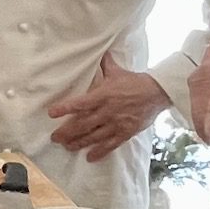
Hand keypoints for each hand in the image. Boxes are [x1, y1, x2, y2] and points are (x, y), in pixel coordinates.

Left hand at [47, 52, 171, 162]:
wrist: (157, 93)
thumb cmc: (135, 82)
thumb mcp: (117, 71)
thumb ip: (105, 64)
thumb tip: (99, 51)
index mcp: (103, 95)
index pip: (80, 103)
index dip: (65, 108)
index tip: (51, 113)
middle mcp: (107, 111)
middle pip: (83, 124)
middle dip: (67, 132)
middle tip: (55, 138)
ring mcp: (116, 123)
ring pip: (94, 136)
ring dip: (79, 143)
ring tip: (67, 147)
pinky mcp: (126, 133)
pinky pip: (110, 145)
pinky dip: (99, 152)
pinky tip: (89, 157)